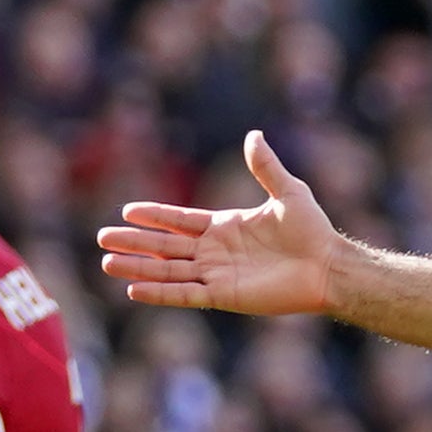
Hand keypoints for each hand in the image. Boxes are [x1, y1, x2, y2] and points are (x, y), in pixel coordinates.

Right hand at [99, 133, 352, 316]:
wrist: (328, 267)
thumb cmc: (312, 231)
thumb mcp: (288, 192)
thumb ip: (265, 167)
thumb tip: (253, 135)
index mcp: (224, 227)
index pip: (179, 221)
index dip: (154, 216)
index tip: (126, 211)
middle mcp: (215, 252)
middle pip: (164, 246)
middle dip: (134, 242)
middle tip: (103, 238)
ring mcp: (217, 275)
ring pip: (167, 270)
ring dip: (138, 267)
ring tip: (108, 262)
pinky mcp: (223, 296)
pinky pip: (185, 294)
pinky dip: (160, 293)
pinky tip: (134, 290)